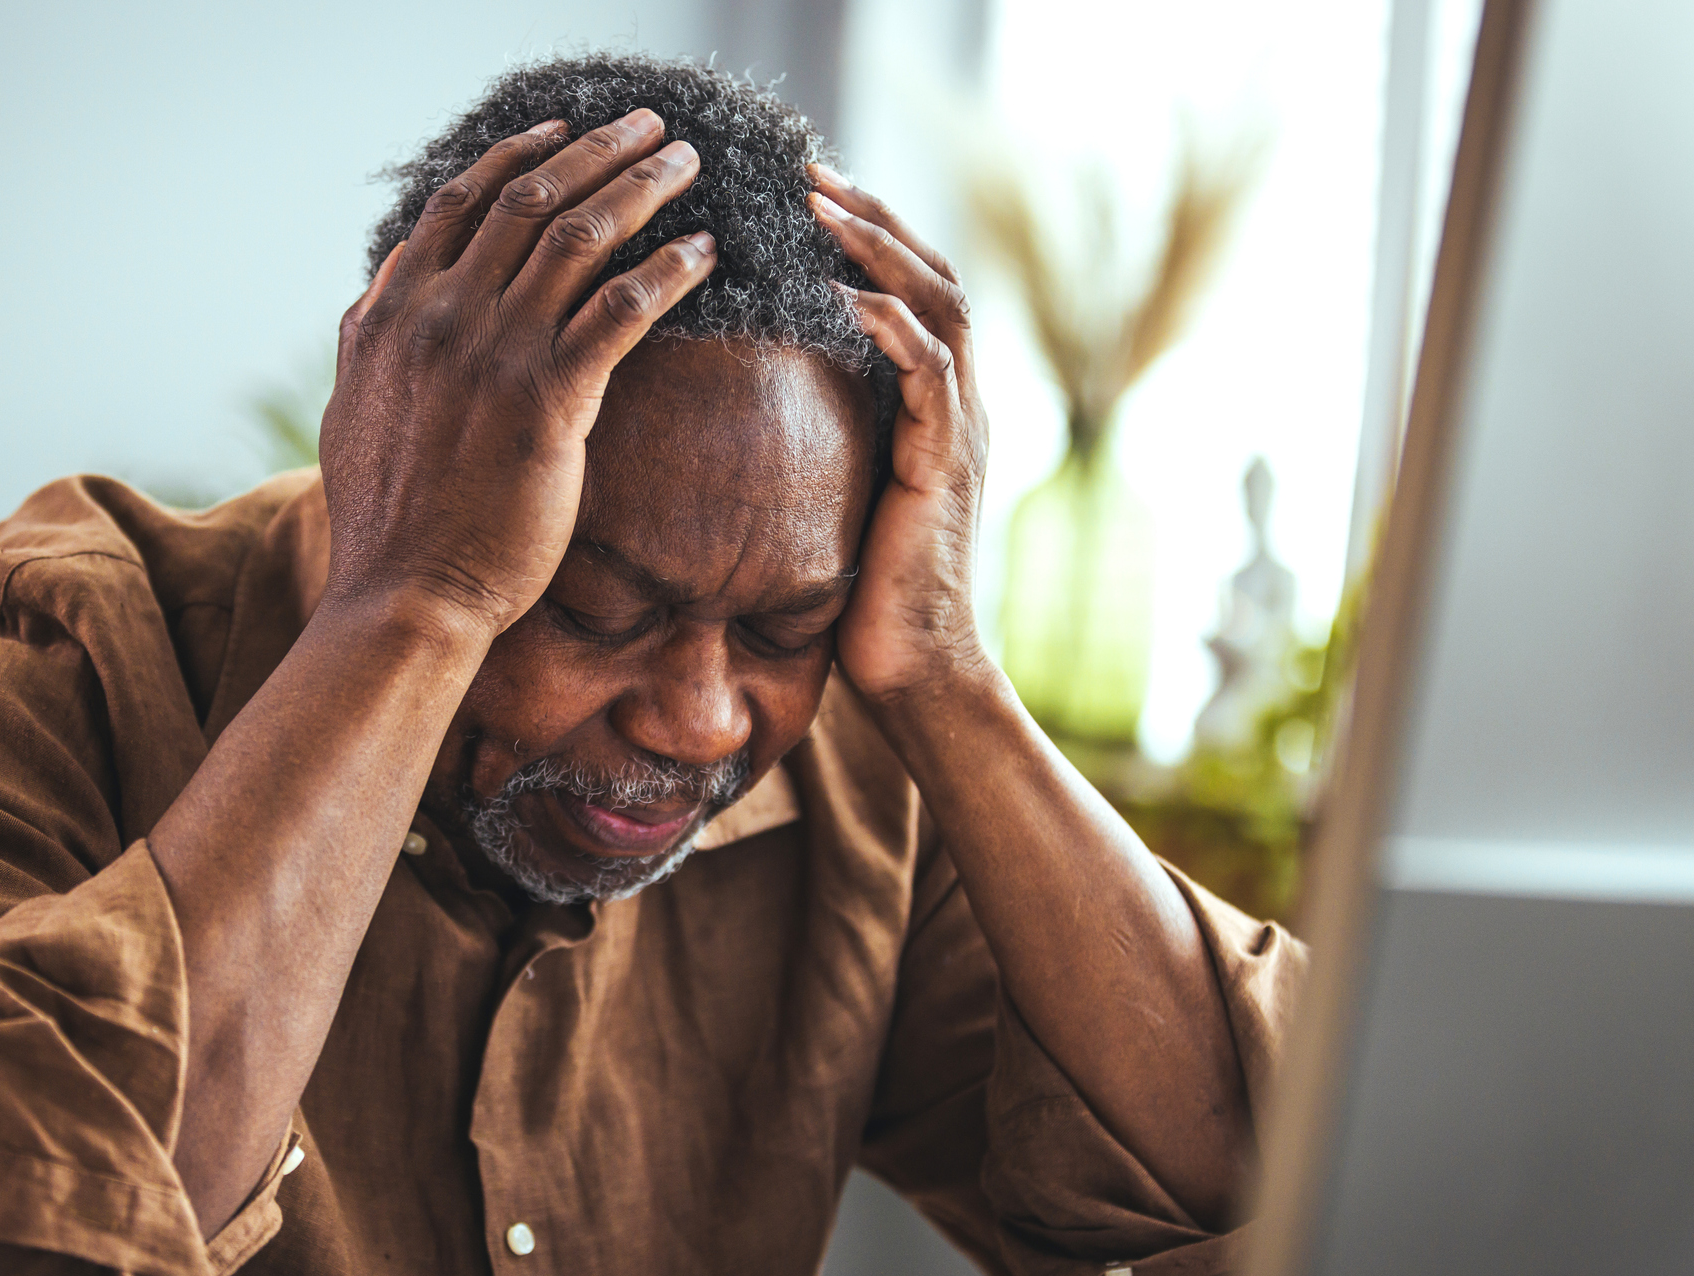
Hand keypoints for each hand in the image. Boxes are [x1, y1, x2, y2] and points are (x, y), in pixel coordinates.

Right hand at [318, 110, 719, 641]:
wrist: (405, 592)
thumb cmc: (386, 519)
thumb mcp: (353, 407)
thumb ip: (370, 338)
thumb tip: (384, 287)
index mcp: (395, 313)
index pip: (462, 202)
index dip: (521, 155)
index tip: (565, 131)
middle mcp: (442, 316)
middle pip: (531, 199)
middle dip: (599, 150)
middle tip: (652, 127)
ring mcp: (495, 354)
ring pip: (580, 237)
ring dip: (642, 187)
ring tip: (688, 165)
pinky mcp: (549, 400)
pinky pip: (620, 310)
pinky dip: (667, 270)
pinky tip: (703, 253)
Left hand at [808, 167, 993, 702]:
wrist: (910, 672)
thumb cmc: (862, 598)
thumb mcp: (834, 498)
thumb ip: (819, 441)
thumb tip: (748, 405)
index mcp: (934, 407)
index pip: (912, 292)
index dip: (866, 237)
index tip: (806, 195)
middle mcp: (958, 406)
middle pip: (932, 276)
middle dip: (871, 218)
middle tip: (809, 171)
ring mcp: (960, 430)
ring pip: (939, 305)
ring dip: (879, 249)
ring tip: (822, 206)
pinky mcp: (945, 464)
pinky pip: (929, 372)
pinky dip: (891, 325)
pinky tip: (844, 295)